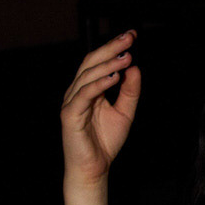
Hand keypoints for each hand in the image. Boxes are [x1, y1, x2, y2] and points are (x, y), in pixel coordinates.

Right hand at [60, 31, 141, 191]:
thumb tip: (135, 68)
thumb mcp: (124, 112)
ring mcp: (72, 102)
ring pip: (87, 75)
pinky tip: (114, 77)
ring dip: (107, 64)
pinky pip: (84, 95)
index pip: (99, 62)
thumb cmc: (105, 142)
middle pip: (91, 62)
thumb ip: (129, 91)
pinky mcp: (70, 115)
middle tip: (129, 38)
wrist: (94, 169)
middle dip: (110, 48)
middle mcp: (77, 91)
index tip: (131, 35)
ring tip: (126, 57)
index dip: (113, 47)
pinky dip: (99, 84)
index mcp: (88, 89)